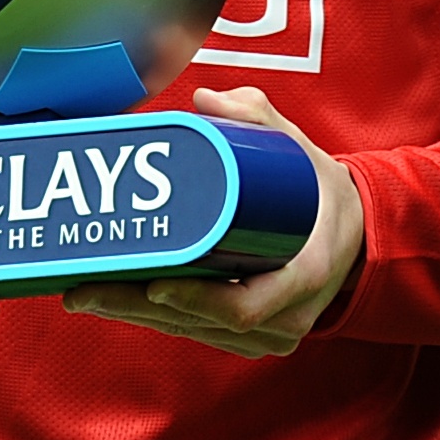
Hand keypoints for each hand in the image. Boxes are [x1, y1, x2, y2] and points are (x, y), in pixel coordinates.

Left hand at [61, 88, 363, 356]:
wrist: (357, 236)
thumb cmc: (321, 193)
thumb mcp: (300, 150)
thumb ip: (257, 119)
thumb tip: (204, 100)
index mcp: (306, 273)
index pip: (245, 305)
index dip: (196, 299)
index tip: (154, 283)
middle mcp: (288, 317)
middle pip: (200, 322)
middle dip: (136, 306)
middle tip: (82, 286)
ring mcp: (269, 335)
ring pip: (190, 331)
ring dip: (134, 315)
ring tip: (82, 290)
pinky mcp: (251, 339)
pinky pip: (196, 332)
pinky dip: (153, 317)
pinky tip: (111, 299)